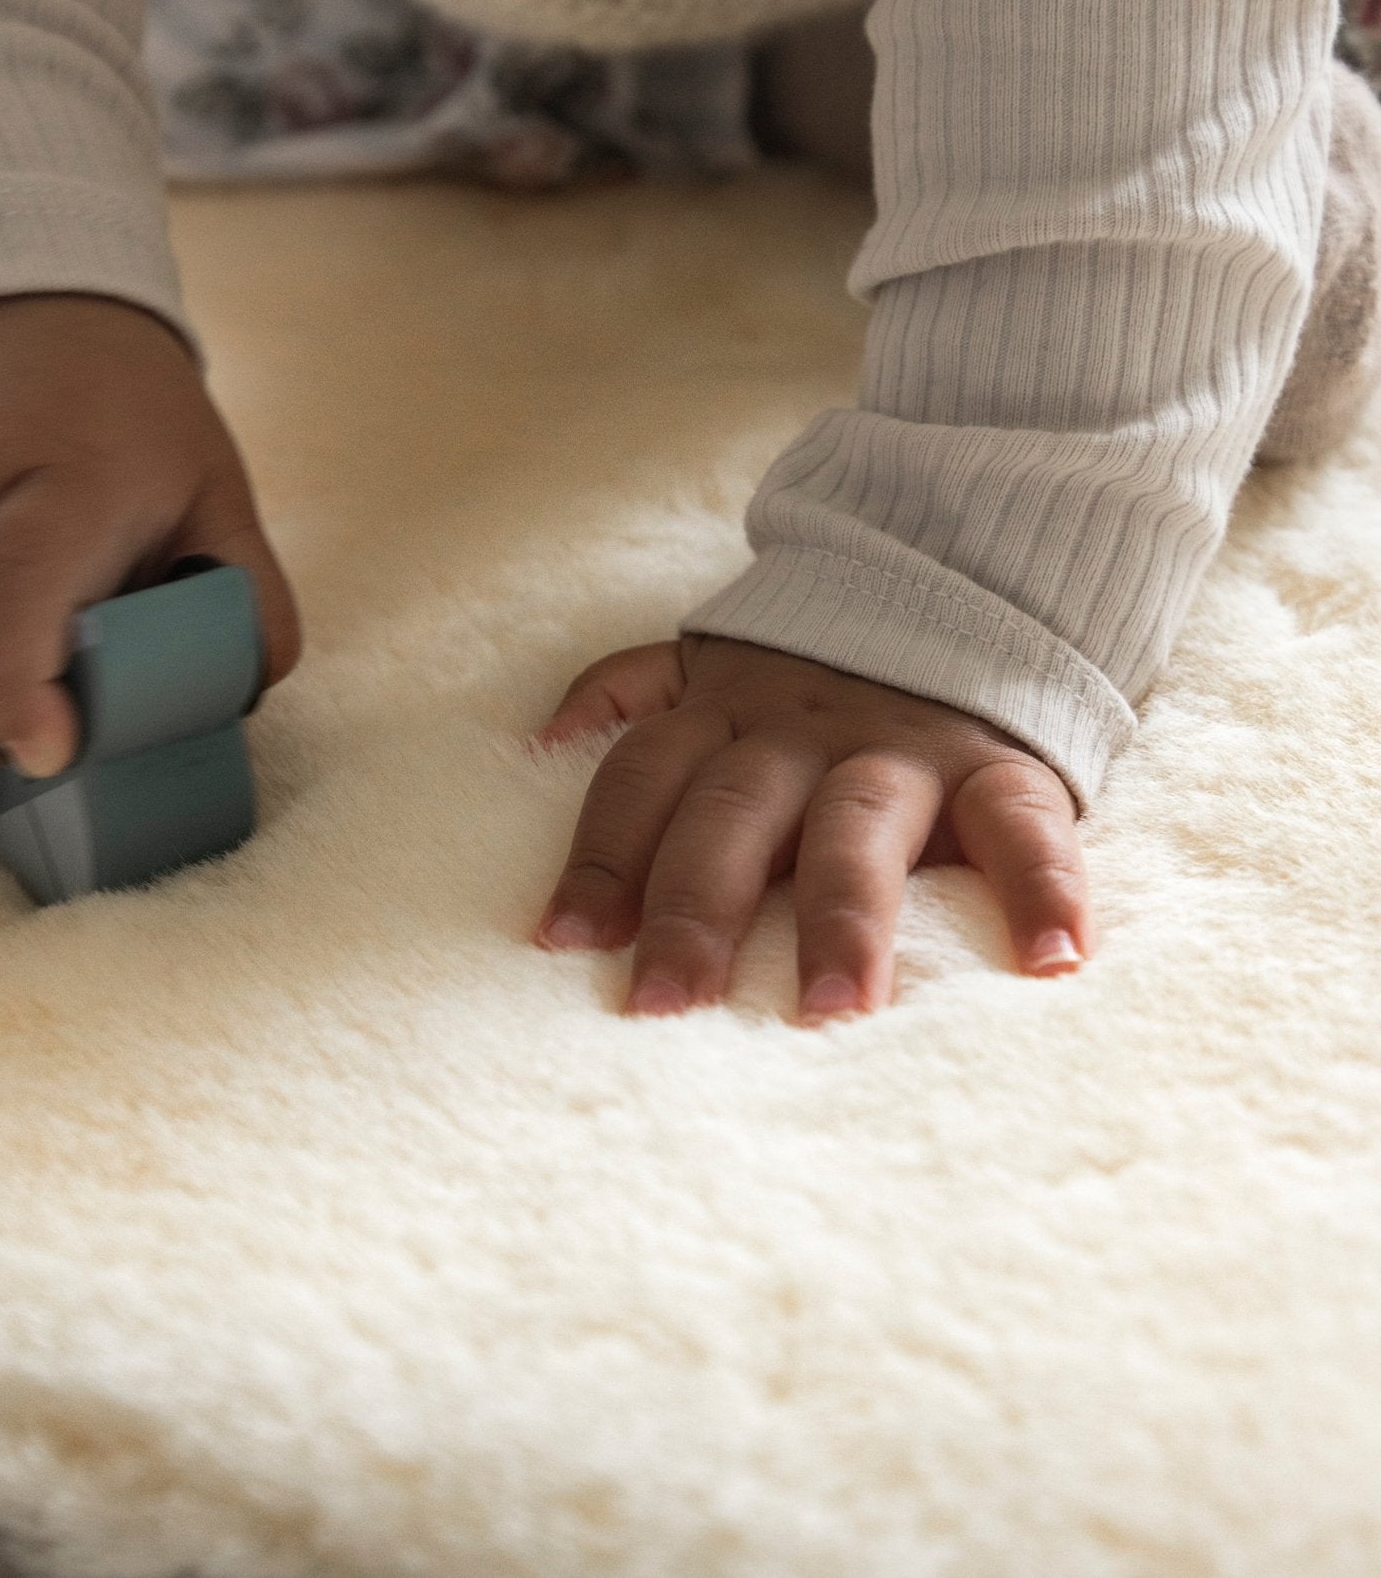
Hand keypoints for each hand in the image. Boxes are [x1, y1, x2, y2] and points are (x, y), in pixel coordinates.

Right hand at [0, 292, 301, 783]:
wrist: (13, 300)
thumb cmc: (128, 417)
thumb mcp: (214, 489)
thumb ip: (243, 597)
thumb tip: (241, 694)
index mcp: (70, 473)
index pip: (6, 588)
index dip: (9, 688)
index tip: (47, 748)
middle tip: (24, 743)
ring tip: (0, 643)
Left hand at [532, 633, 1093, 1021]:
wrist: (959, 581)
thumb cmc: (809, 671)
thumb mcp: (710, 661)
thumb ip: (629, 691)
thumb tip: (540, 743)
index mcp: (722, 712)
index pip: (642, 778)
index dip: (601, 854)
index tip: (562, 942)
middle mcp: (801, 732)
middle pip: (732, 812)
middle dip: (692, 908)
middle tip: (664, 1003)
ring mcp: (901, 748)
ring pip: (858, 827)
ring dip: (839, 917)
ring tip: (826, 1011)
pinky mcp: (1000, 765)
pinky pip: (1022, 824)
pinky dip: (1041, 887)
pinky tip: (1052, 961)